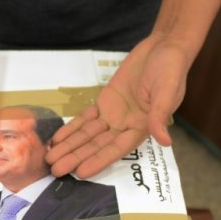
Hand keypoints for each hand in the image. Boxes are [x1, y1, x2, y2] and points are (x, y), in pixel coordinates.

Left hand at [45, 33, 190, 177]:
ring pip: (87, 134)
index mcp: (142, 126)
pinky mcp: (105, 102)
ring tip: (50, 158)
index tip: (81, 173)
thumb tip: (165, 141)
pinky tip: (57, 139)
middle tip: (56, 170)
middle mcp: (125, 125)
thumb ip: (160, 116)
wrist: (162, 47)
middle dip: (76, 157)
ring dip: (69, 146)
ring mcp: (113, 114)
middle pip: (96, 145)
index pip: (116, 149)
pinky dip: (71, 128)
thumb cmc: (170, 68)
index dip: (98, 160)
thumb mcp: (167, 90)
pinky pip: (85, 118)